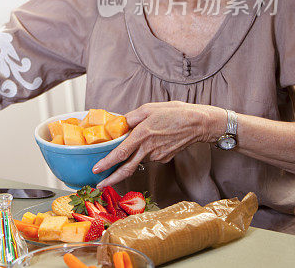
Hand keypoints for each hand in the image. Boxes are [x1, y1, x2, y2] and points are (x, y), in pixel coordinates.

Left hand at [92, 101, 224, 187]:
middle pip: (127, 168)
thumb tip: (118, 124)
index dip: (107, 163)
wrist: (198, 123)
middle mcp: (148, 149)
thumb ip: (130, 118)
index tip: (96, 170)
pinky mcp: (164, 158)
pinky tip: (150, 142)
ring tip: (132, 149)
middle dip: (112, 179)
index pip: (121, 154)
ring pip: (138, 160)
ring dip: (130, 160)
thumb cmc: (174, 113)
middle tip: (100, 185)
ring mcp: (157, 156)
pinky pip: (148, 157)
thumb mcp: (148, 109)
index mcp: (142, 135)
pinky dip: (143, 153)